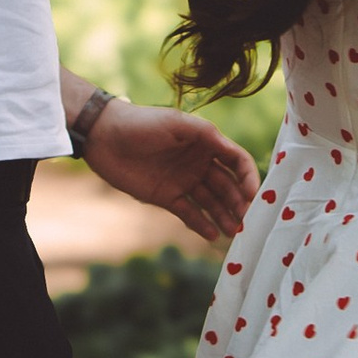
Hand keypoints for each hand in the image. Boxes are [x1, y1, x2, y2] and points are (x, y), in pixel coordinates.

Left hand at [83, 99, 257, 244]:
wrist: (103, 137)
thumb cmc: (141, 123)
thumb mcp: (176, 123)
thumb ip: (206, 134)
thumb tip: (233, 151)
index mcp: (206, 142)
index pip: (237, 161)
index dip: (248, 177)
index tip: (253, 195)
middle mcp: (199, 163)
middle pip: (227, 185)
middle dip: (239, 202)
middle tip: (247, 220)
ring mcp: (183, 181)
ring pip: (211, 202)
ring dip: (224, 216)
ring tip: (234, 232)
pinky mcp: (166, 196)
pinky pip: (189, 212)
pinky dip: (201, 224)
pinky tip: (212, 234)